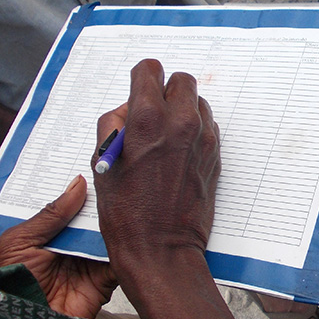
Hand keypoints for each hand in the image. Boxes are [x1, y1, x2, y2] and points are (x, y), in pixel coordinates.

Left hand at [0, 175, 117, 318]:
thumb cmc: (13, 284)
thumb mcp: (20, 242)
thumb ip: (49, 214)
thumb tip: (77, 185)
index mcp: (50, 233)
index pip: (70, 206)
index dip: (81, 189)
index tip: (95, 166)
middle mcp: (72, 244)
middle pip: (93, 217)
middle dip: (103, 201)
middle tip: (116, 177)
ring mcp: (91, 259)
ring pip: (110, 233)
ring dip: (117, 220)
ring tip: (127, 197)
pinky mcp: (107, 277)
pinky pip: (121, 256)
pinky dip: (127, 244)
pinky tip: (130, 226)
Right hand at [93, 59, 220, 281]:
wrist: (161, 248)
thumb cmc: (126, 212)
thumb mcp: (103, 162)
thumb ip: (113, 124)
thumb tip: (127, 109)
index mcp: (147, 120)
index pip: (150, 69)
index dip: (141, 79)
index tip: (137, 92)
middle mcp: (180, 123)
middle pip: (181, 79)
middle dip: (165, 90)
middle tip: (152, 114)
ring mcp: (203, 139)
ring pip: (198, 102)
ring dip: (183, 110)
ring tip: (165, 136)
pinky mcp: (215, 155)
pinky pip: (208, 125)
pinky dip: (195, 129)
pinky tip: (179, 152)